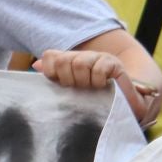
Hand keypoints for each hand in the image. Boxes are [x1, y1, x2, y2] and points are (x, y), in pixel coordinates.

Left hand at [34, 48, 155, 122]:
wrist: (125, 104)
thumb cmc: (96, 100)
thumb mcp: (72, 91)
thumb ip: (55, 77)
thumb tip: (36, 65)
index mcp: (70, 62)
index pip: (50, 56)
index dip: (51, 72)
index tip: (60, 85)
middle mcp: (83, 57)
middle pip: (63, 61)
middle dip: (68, 80)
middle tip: (79, 89)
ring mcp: (98, 58)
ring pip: (79, 64)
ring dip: (84, 82)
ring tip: (92, 90)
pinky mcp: (112, 63)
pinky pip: (98, 70)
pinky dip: (98, 82)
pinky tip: (103, 87)